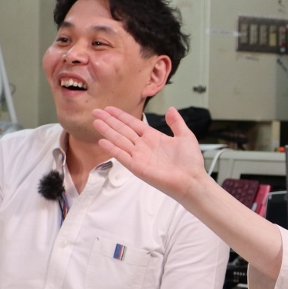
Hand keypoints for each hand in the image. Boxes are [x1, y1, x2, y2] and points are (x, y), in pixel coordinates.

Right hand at [92, 106, 206, 200]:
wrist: (192, 180)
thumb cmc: (190, 162)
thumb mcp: (185, 136)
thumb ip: (176, 123)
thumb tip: (171, 109)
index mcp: (154, 138)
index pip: (133, 124)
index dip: (121, 116)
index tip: (109, 109)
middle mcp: (144, 146)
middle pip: (123, 130)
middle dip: (109, 121)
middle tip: (95, 112)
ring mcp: (139, 157)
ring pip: (120, 140)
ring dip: (108, 131)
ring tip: (96, 122)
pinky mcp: (138, 167)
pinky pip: (123, 156)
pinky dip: (112, 149)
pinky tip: (102, 141)